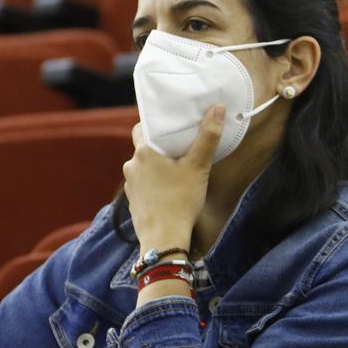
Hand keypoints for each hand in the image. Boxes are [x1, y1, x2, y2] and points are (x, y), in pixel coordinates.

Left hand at [122, 105, 222, 257]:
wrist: (164, 240)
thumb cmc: (180, 201)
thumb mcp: (198, 167)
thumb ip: (208, 136)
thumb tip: (217, 108)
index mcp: (144, 152)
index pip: (142, 126)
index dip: (155, 124)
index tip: (171, 125)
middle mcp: (132, 166)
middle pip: (144, 147)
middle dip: (160, 146)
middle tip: (180, 146)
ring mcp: (130, 185)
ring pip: (143, 167)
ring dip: (157, 166)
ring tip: (176, 169)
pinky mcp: (133, 202)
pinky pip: (143, 185)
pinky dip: (154, 184)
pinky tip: (169, 190)